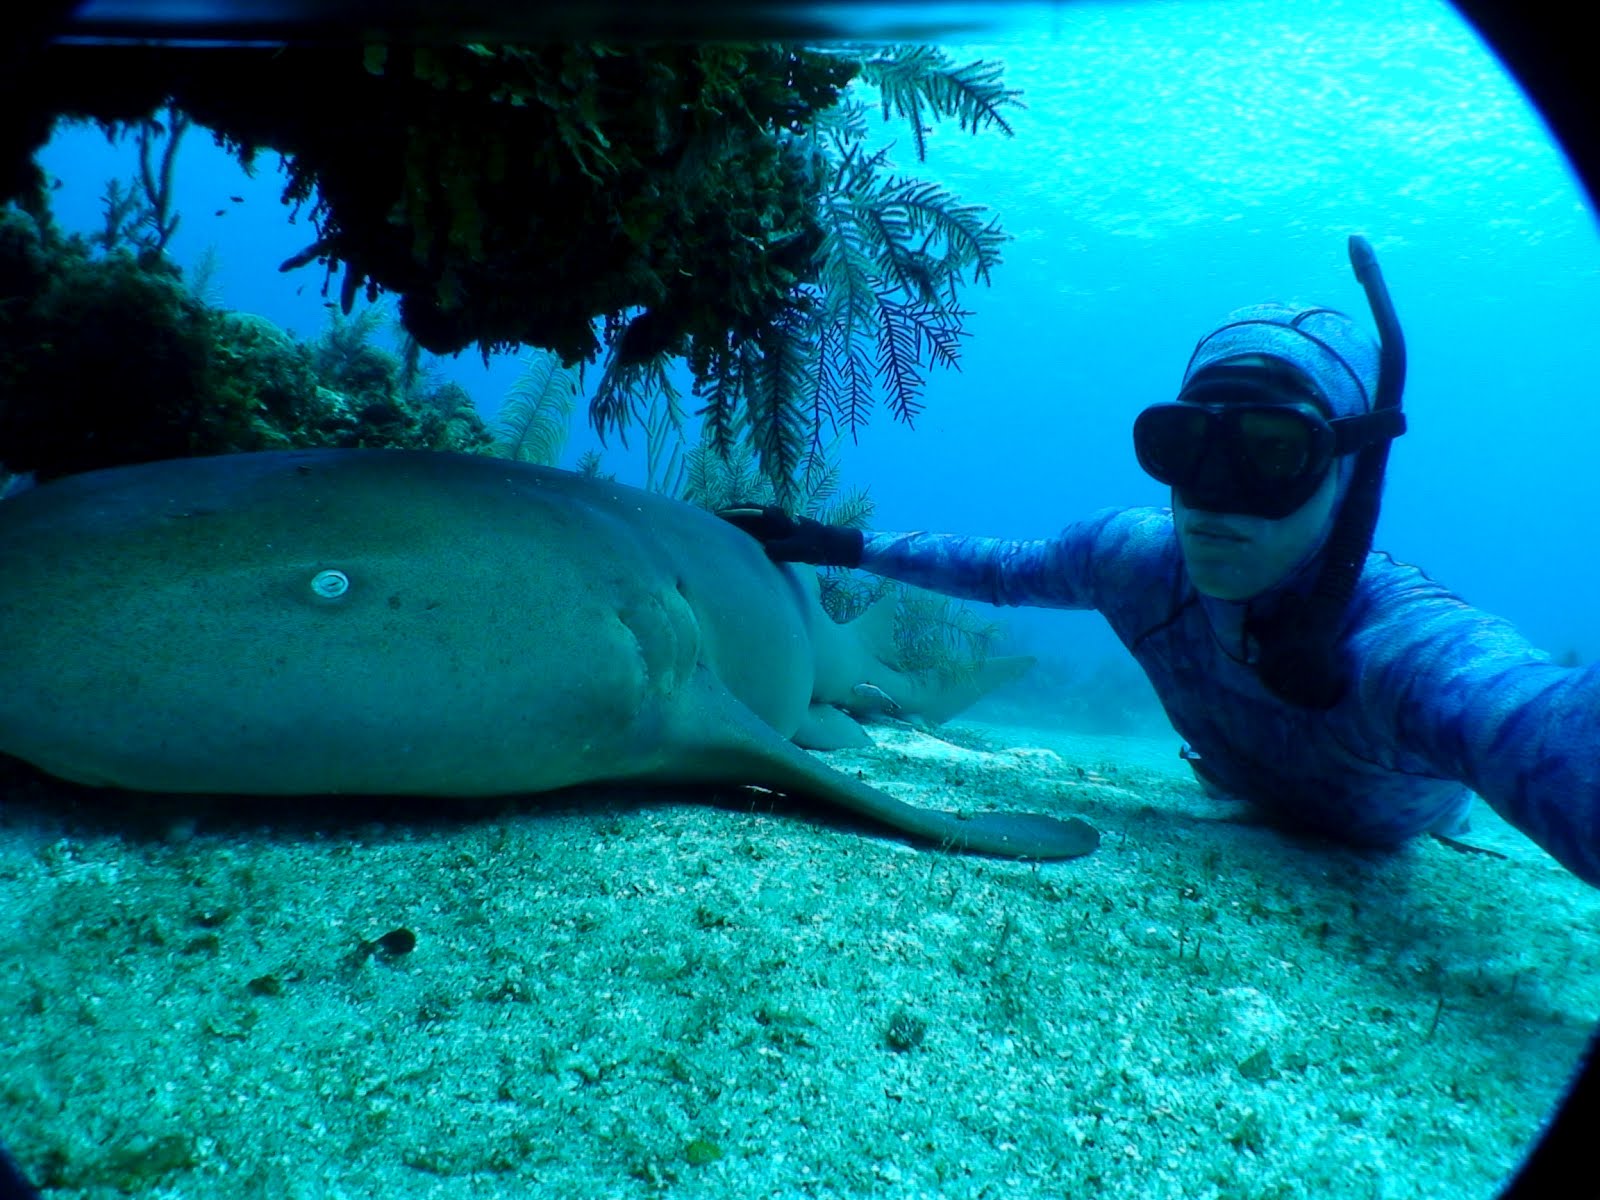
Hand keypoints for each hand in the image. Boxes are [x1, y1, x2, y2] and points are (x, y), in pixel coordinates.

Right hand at [717, 504, 864, 567]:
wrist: (832, 544)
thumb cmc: (815, 546)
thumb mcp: (799, 550)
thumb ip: (782, 548)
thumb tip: (766, 548)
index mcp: (776, 516)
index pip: (749, 511)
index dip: (732, 512)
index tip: (717, 515)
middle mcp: (774, 516)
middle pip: (747, 512)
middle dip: (730, 515)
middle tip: (711, 520)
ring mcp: (776, 523)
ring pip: (751, 519)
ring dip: (737, 522)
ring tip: (720, 528)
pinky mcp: (778, 531)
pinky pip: (757, 528)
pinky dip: (746, 529)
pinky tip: (739, 537)